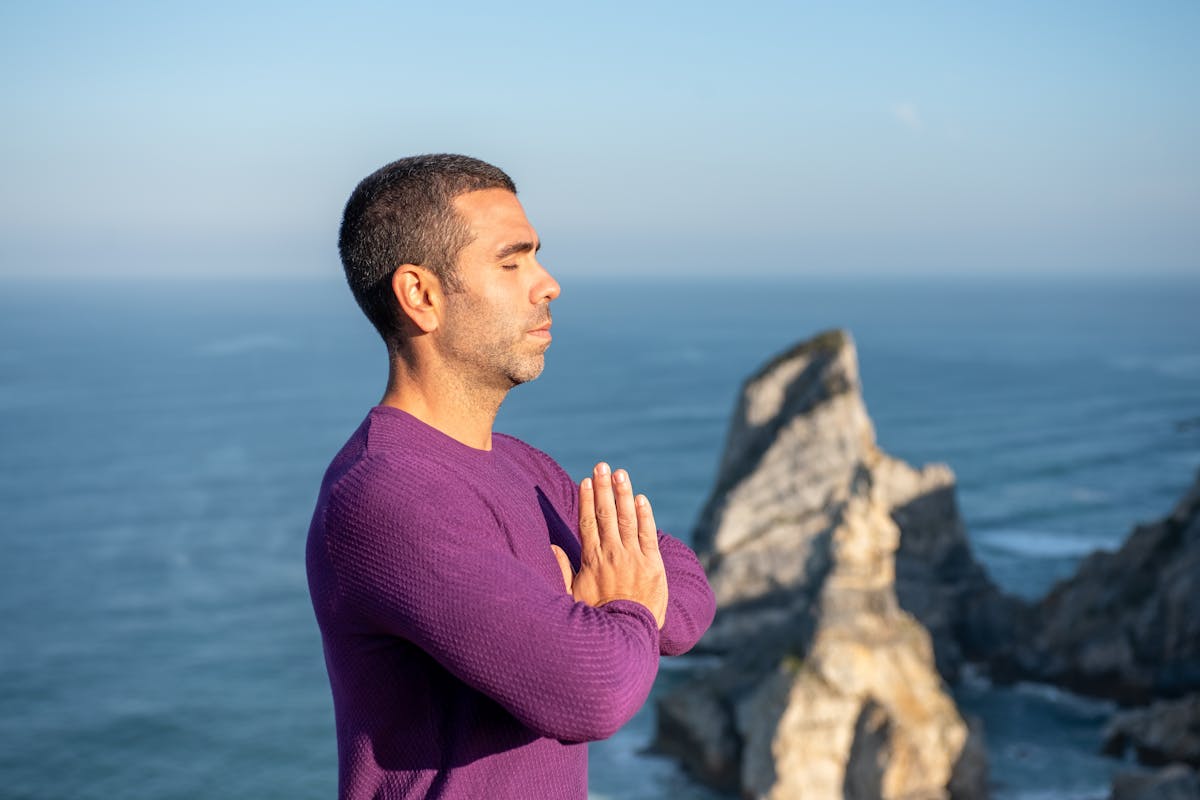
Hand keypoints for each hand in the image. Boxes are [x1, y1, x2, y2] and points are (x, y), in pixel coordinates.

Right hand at [552, 462, 667, 628]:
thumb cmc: (597, 619)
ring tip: (620, 473)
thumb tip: (552, 547)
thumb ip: (561, 570)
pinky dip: (645, 515)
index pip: (587, 523)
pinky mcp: (653, 564)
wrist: (627, 635)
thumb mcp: (571, 597)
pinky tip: (641, 499)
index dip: (586, 500)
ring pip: (627, 519)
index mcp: (591, 561)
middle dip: (603, 488)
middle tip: (602, 465)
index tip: (585, 481)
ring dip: (623, 494)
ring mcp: (634, 558)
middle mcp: (612, 554)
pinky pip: (648, 534)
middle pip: (606, 514)